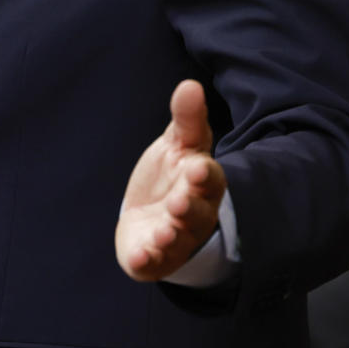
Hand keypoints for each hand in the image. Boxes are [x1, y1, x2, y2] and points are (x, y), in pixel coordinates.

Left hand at [115, 80, 226, 280]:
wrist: (153, 215)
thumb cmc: (173, 175)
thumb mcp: (179, 144)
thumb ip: (187, 119)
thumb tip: (190, 85)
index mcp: (202, 183)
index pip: (210, 179)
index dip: (204, 175)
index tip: (197, 167)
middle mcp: (194, 213)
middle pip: (197, 212)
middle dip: (189, 207)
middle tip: (179, 202)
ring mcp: (175, 238)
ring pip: (178, 239)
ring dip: (171, 235)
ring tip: (163, 231)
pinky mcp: (154, 257)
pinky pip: (153, 262)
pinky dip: (146, 261)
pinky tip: (138, 258)